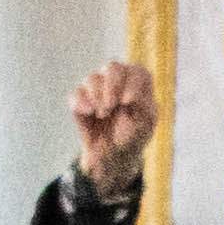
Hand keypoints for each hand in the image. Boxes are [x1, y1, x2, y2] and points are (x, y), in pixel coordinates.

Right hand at [68, 58, 165, 196]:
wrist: (114, 157)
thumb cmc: (133, 136)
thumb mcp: (146, 124)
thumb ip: (143, 106)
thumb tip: (125, 96)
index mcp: (137, 85)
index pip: (137, 72)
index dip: (132, 83)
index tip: (129, 102)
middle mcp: (117, 82)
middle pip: (113, 67)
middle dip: (112, 85)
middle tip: (112, 105)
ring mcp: (97, 90)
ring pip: (92, 78)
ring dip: (97, 95)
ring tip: (103, 114)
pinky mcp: (80, 102)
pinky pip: (76, 94)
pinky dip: (81, 101)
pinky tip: (89, 111)